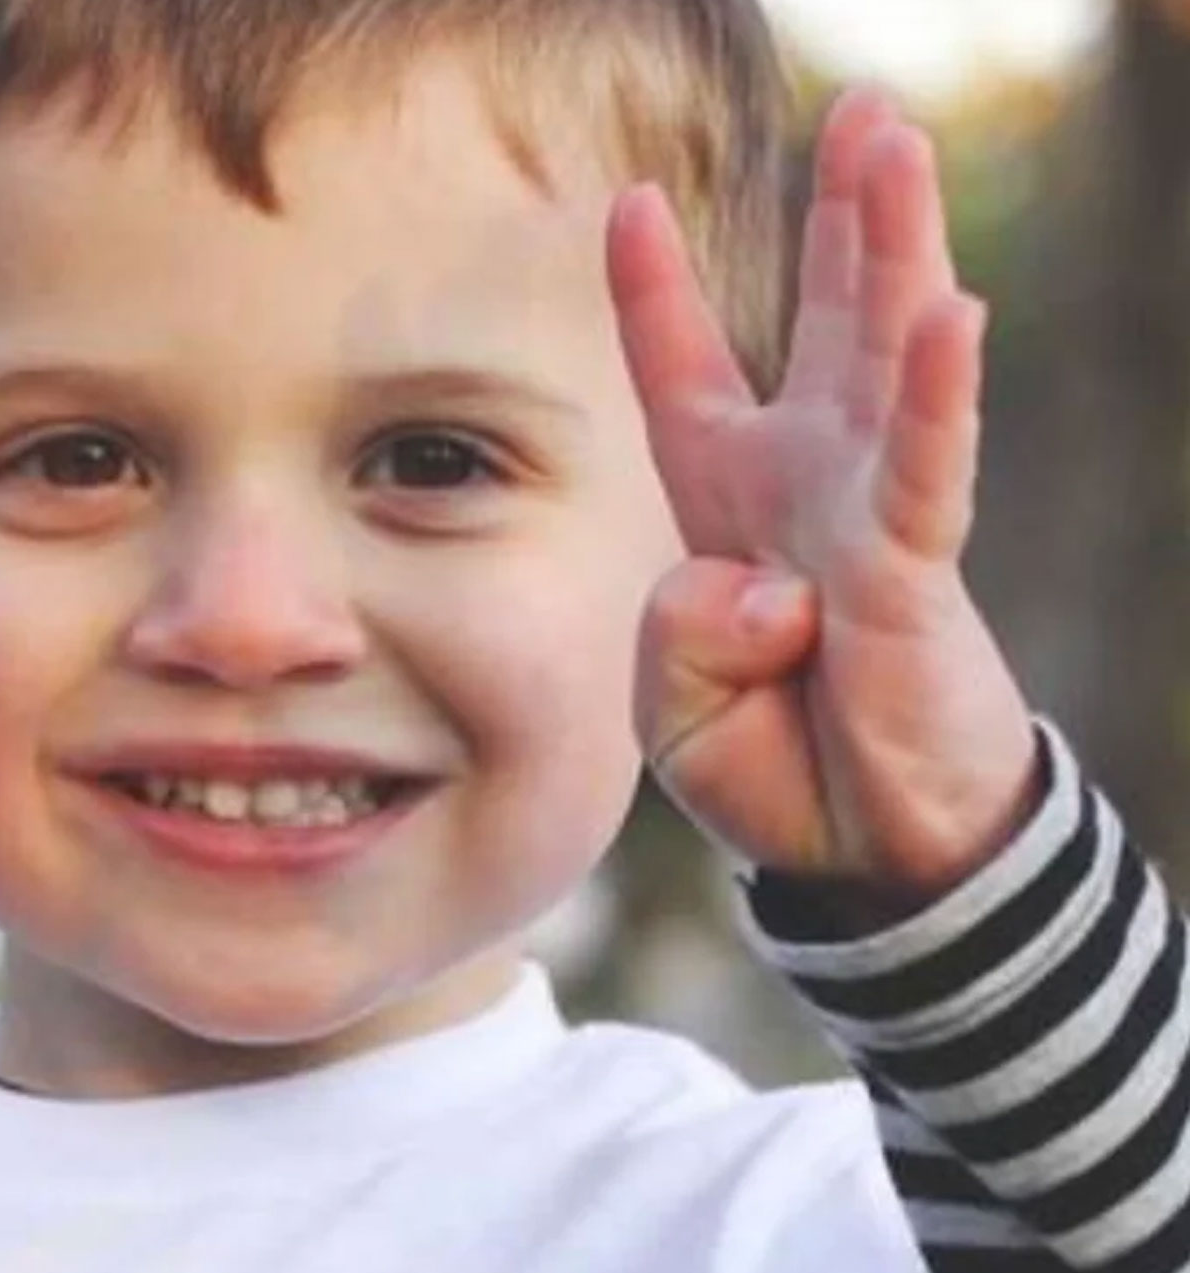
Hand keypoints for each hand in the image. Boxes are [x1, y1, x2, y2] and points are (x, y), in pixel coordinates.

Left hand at [608, 89, 1039, 898]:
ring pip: (882, 362)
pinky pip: (925, 475)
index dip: (657, 295)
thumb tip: (757, 586)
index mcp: (729, 514)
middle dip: (838, 219)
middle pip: (820, 328)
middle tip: (861, 110)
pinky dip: (936, 402)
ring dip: (889, 249)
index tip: (629, 202)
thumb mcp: (671, 711)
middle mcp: (807, 492)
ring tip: (894, 140)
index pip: (687, 383)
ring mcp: (870, 521)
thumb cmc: (774, 767)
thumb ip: (673, 637)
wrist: (863, 851)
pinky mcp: (917, 575)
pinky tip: (955, 310)